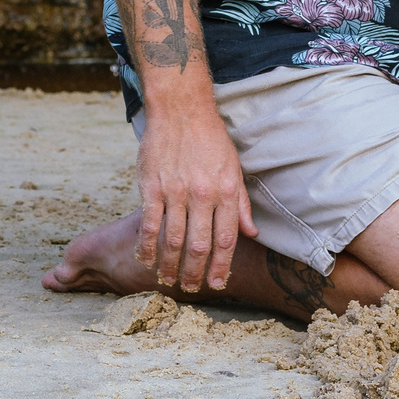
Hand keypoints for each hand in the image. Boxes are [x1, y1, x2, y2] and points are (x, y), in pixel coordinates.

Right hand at [134, 102, 255, 292]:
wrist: (181, 109)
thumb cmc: (210, 138)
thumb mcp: (234, 168)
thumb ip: (241, 203)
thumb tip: (252, 232)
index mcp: (225, 191)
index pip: (226, 239)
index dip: (221, 266)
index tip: (217, 283)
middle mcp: (202, 194)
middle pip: (198, 246)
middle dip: (194, 273)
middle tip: (190, 288)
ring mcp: (175, 191)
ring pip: (172, 240)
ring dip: (170, 265)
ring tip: (168, 280)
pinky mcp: (152, 186)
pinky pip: (149, 224)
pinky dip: (147, 246)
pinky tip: (146, 259)